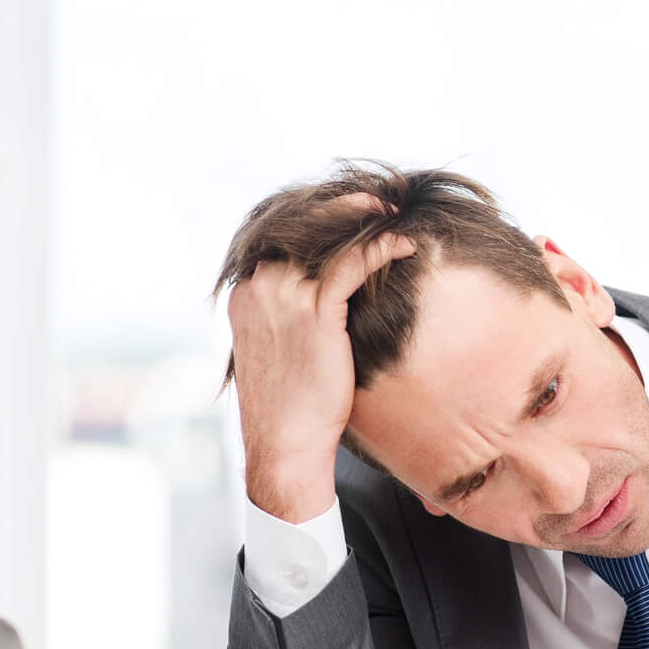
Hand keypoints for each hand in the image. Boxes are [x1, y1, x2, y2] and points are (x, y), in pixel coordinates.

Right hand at [227, 223, 415, 521]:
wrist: (285, 445)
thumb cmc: (289, 406)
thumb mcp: (277, 349)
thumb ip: (286, 314)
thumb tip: (317, 299)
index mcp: (245, 293)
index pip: (279, 236)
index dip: (315, 217)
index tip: (346, 210)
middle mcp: (259, 287)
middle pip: (302, 227)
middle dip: (341, 208)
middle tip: (376, 202)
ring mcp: (284, 297)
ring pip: (328, 239)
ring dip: (364, 222)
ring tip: (392, 215)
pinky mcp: (315, 313)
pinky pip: (352, 264)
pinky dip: (381, 249)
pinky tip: (403, 244)